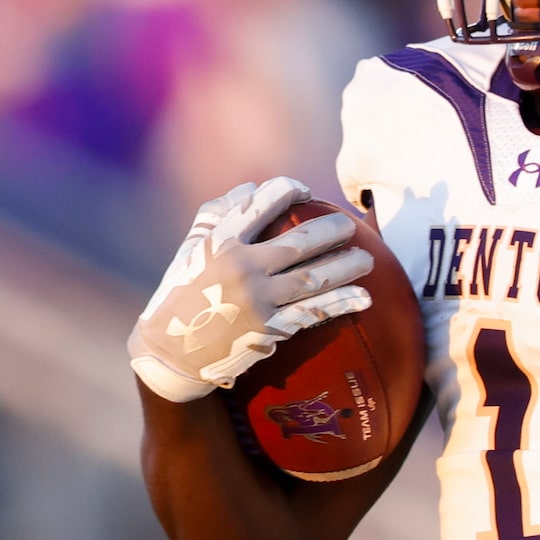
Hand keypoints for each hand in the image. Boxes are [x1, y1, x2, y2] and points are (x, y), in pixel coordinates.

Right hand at [129, 177, 374, 402]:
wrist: (172, 351)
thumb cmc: (182, 293)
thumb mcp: (190, 248)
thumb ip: (217, 213)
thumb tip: (252, 188)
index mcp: (221, 242)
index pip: (261, 204)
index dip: (289, 191)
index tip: (307, 192)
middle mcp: (242, 268)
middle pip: (299, 243)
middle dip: (332, 231)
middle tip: (351, 226)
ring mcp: (258, 301)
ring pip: (313, 278)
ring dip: (346, 267)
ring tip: (368, 259)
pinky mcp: (269, 330)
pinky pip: (312, 313)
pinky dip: (341, 303)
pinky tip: (364, 298)